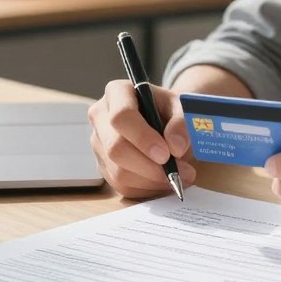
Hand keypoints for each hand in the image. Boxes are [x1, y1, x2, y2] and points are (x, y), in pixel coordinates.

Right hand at [89, 80, 197, 199]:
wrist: (164, 120)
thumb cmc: (169, 110)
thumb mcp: (181, 107)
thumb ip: (181, 123)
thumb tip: (175, 147)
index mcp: (117, 92)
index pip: (121, 117)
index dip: (142, 138)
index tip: (166, 154)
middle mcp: (100, 116)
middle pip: (116, 148)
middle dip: (149, 166)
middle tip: (178, 172)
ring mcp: (98, 142)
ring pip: (118, 172)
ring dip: (151, 180)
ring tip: (179, 177)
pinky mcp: (102, 165)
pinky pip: (121, 186)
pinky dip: (146, 188)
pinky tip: (164, 181)